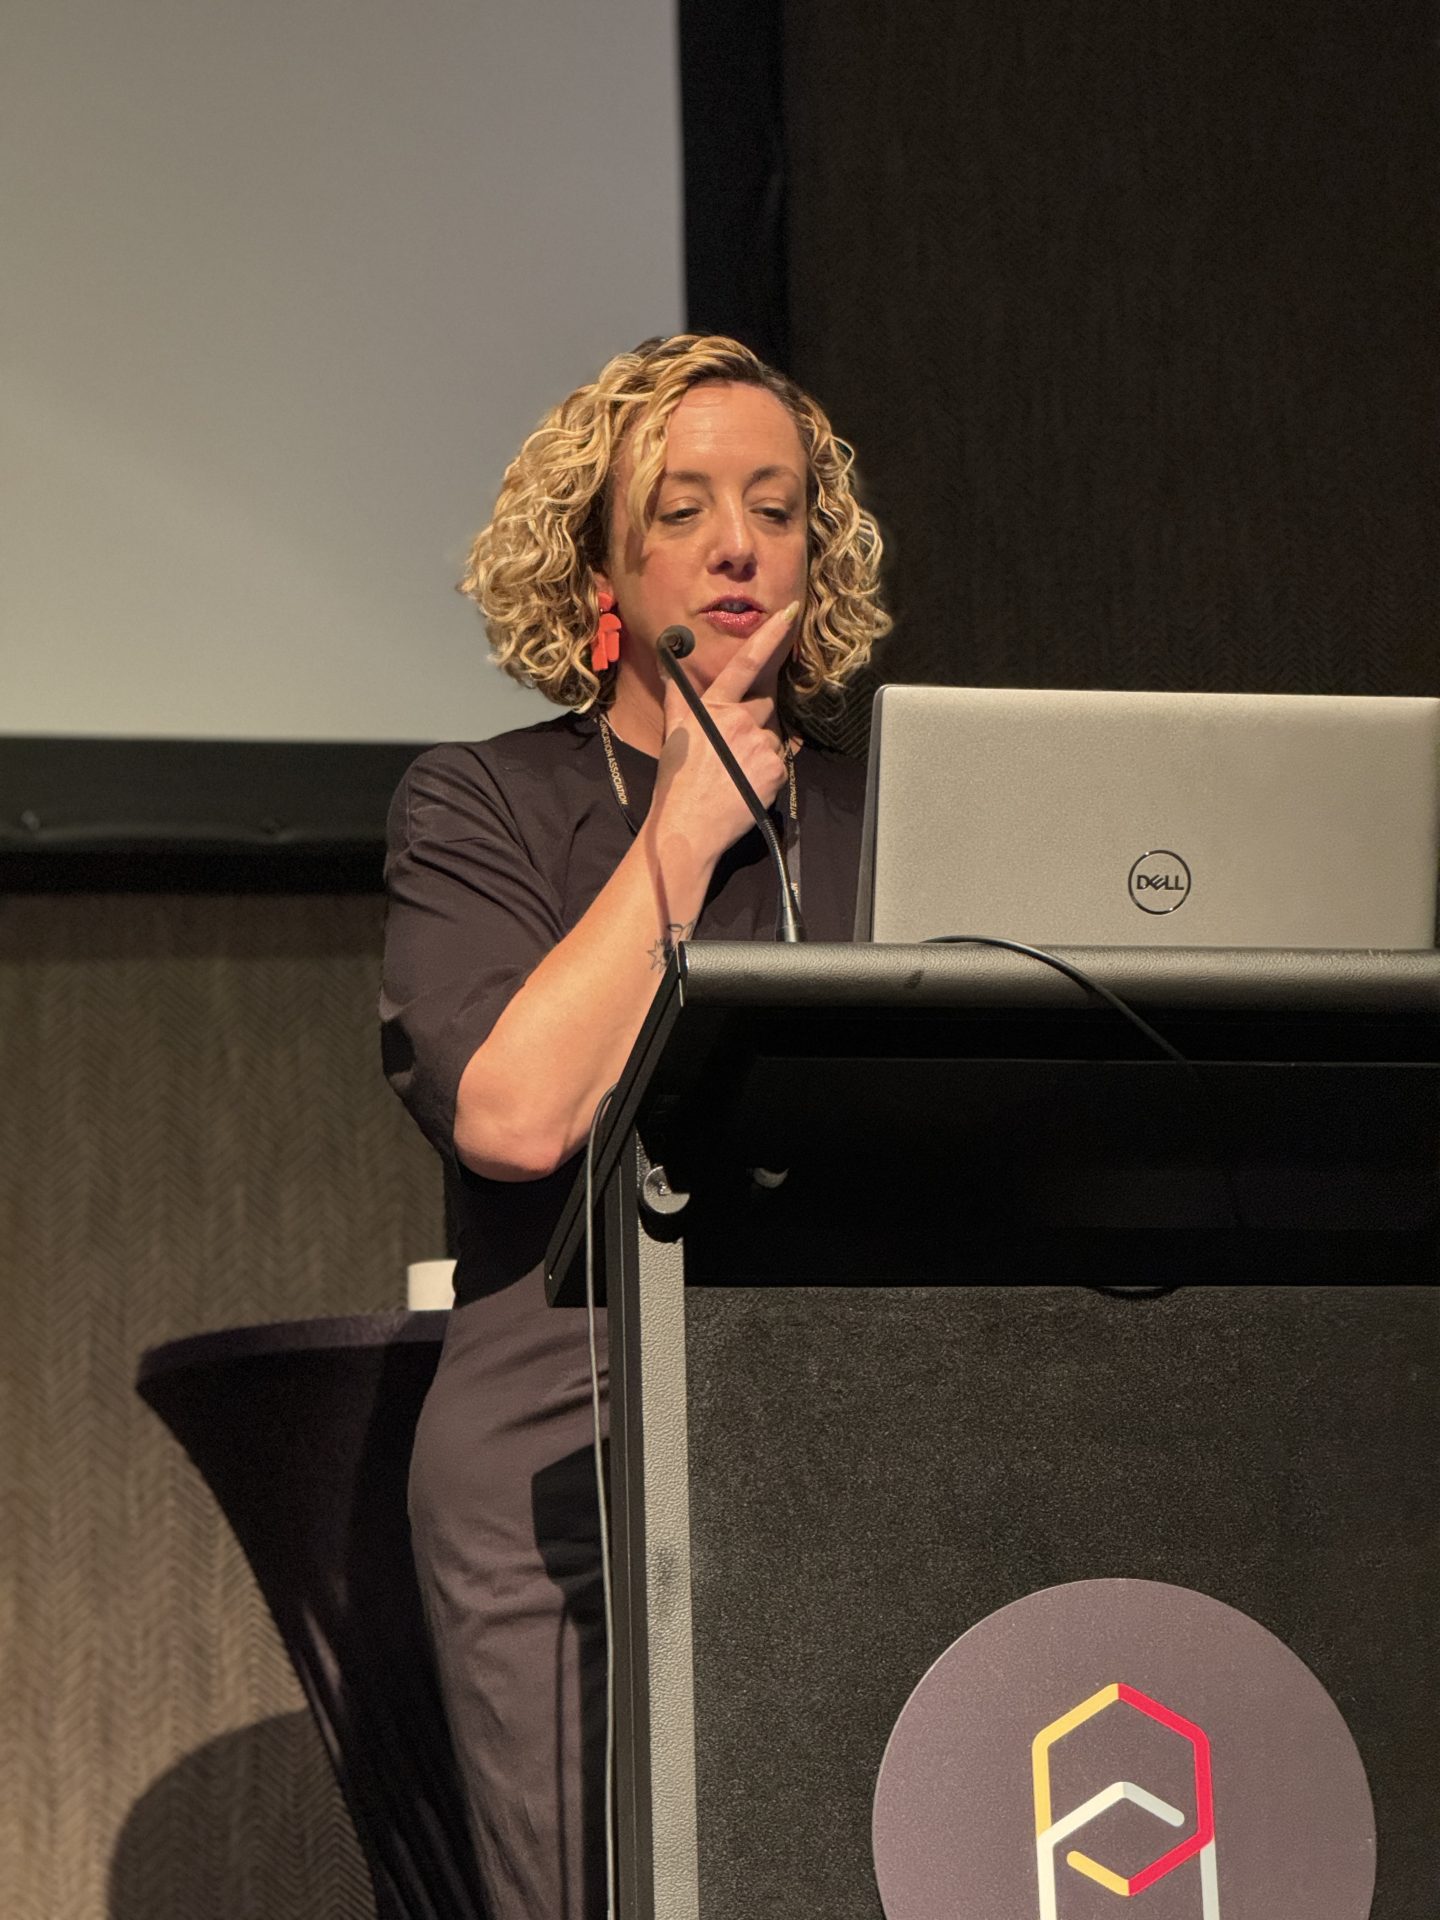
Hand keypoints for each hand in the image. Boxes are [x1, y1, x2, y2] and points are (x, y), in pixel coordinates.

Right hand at [650, 602, 798, 868]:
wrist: (688, 825)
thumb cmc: (677, 779)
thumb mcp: (674, 730)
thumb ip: (677, 693)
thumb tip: (670, 661)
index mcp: (715, 707)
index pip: (746, 663)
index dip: (770, 636)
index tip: (790, 612)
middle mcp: (741, 721)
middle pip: (765, 704)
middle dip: (754, 717)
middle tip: (732, 745)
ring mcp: (761, 746)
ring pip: (773, 735)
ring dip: (760, 746)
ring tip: (735, 769)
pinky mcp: (776, 770)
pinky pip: (780, 761)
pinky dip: (767, 769)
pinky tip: (747, 782)